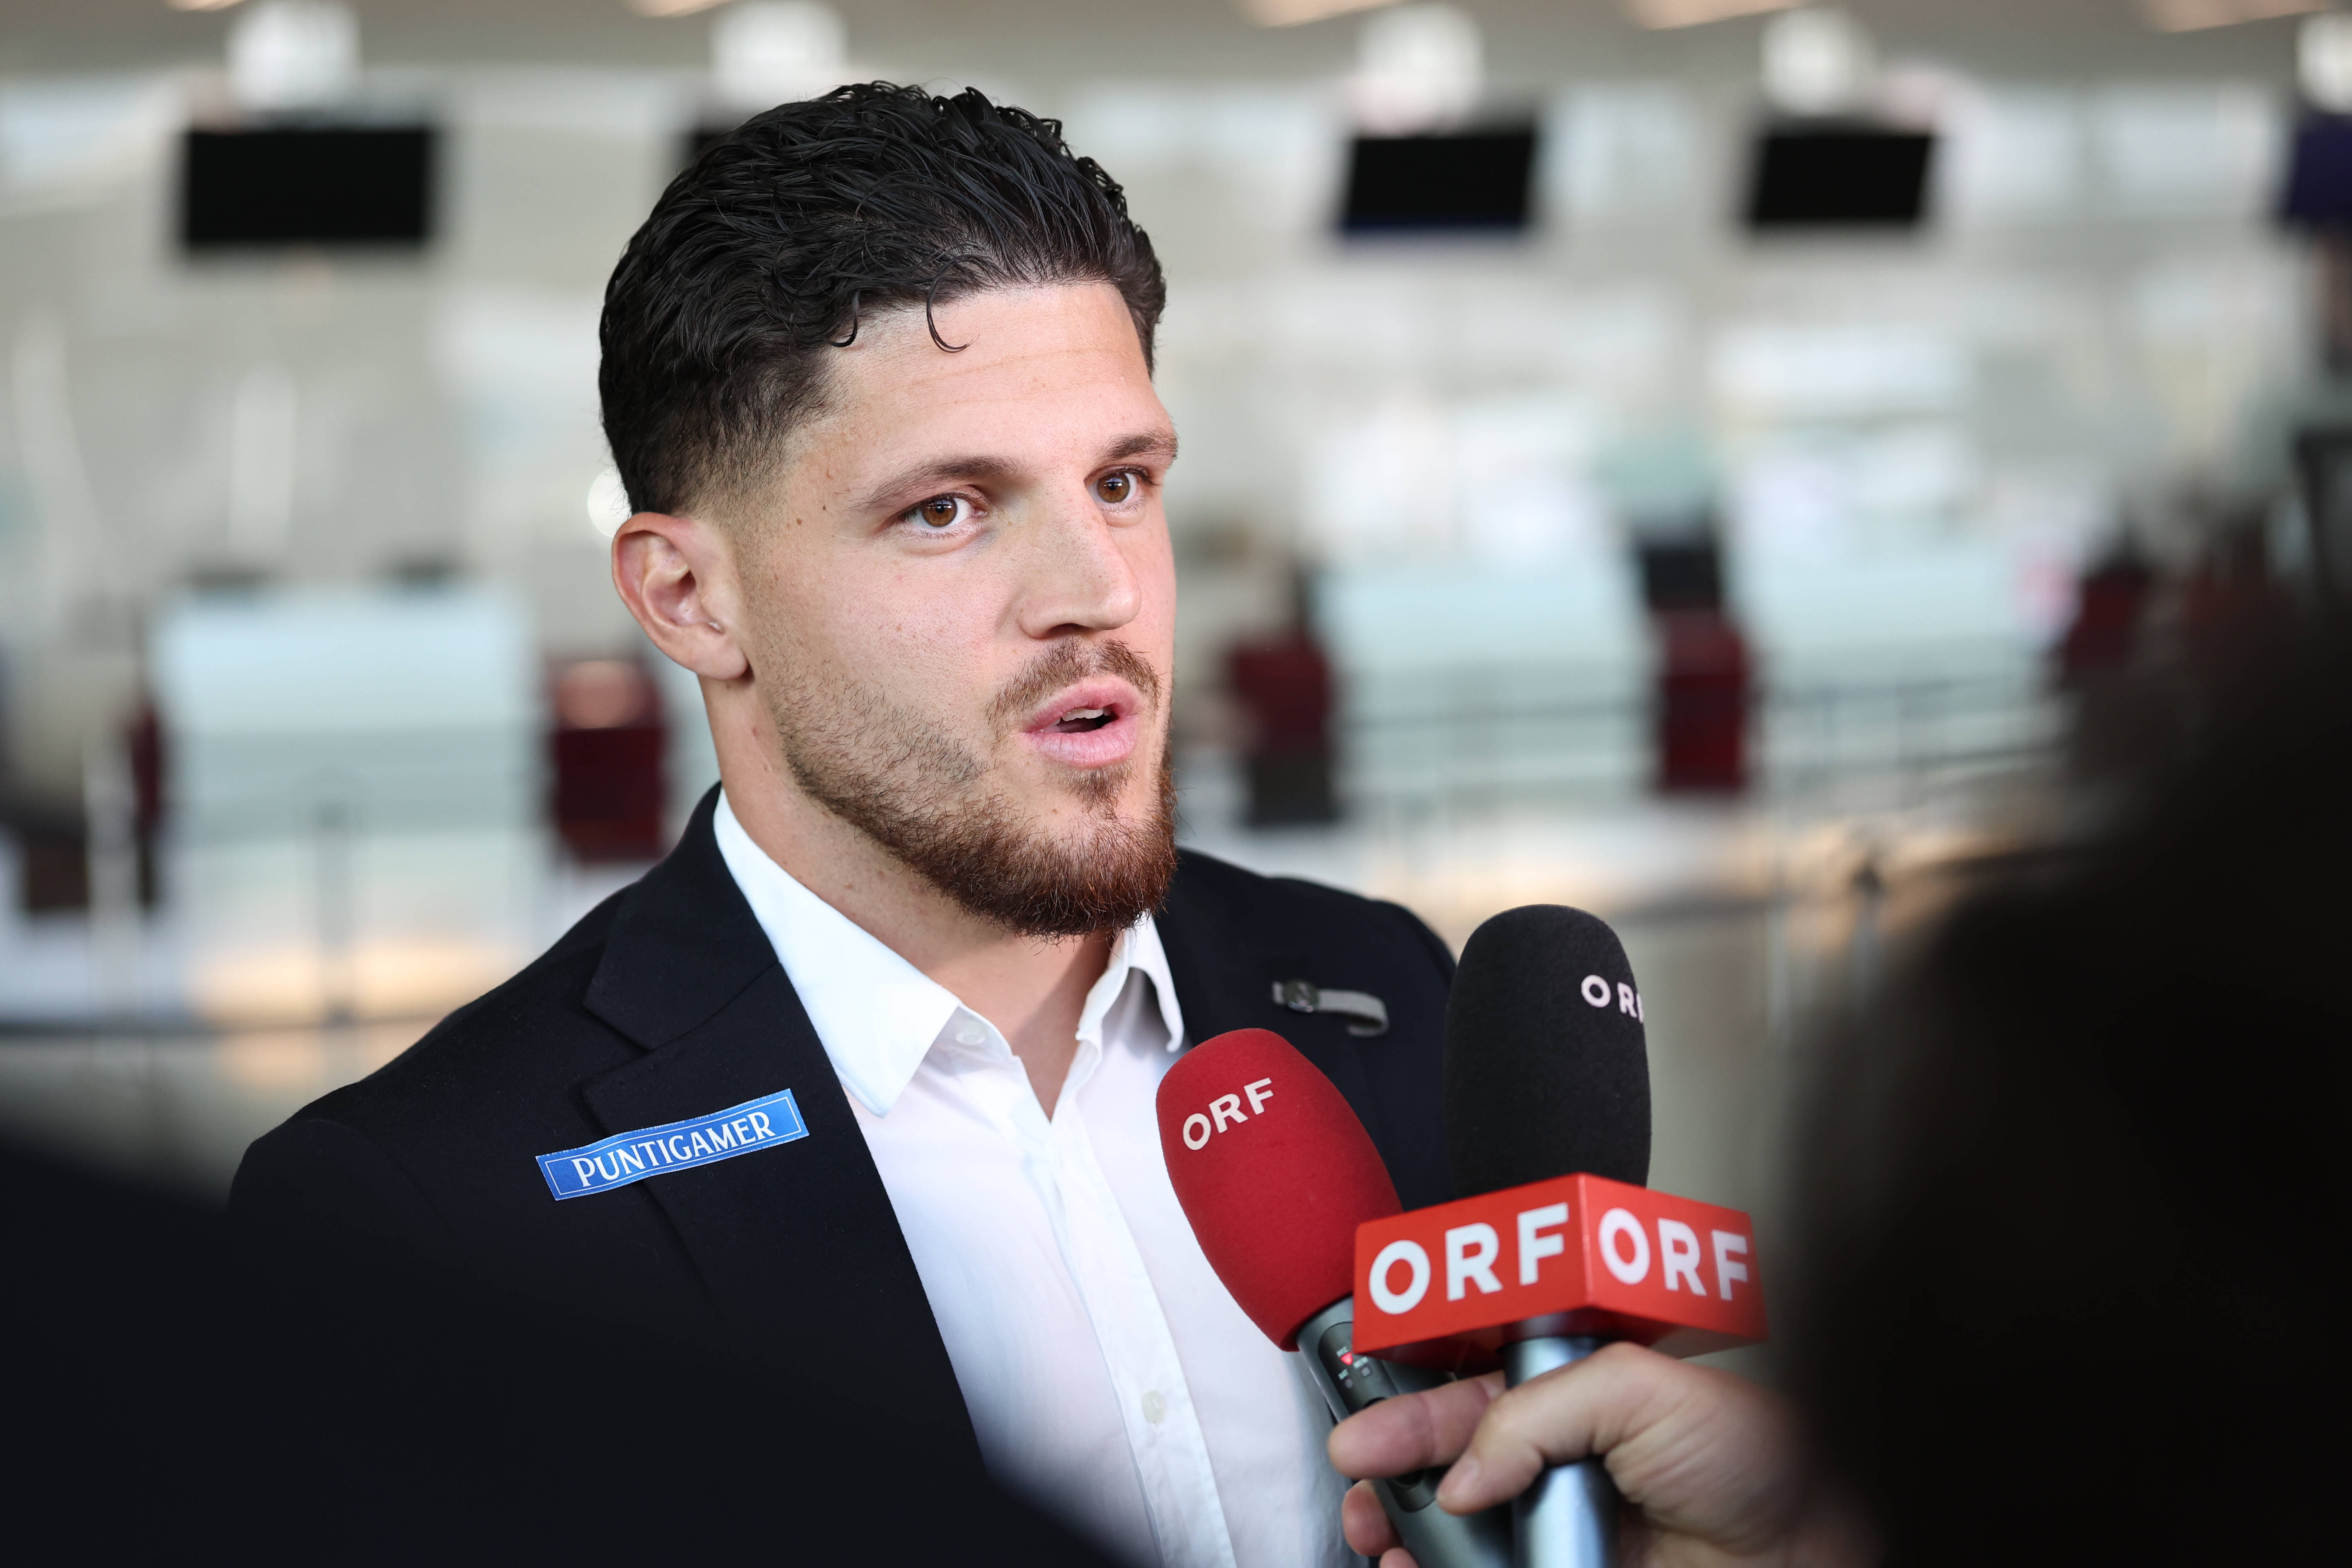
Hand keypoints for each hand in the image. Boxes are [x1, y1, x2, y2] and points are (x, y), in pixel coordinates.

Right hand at [1328, 1342, 1870, 1567]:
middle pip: (1446, 1465)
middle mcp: (1556, 1468)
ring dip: (1402, 1533)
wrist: (1804, 1555)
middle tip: (1358, 1480)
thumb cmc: (1755, 1461)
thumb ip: (1536, 1409)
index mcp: (1572, 1401)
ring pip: (1453, 1533)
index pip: (1470, 1393)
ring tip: (1379, 1536)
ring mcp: (1555, 1535)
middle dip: (1389, 1469)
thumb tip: (1464, 1470)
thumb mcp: (1640, 1388)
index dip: (1413, 1407)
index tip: (1367, 1429)